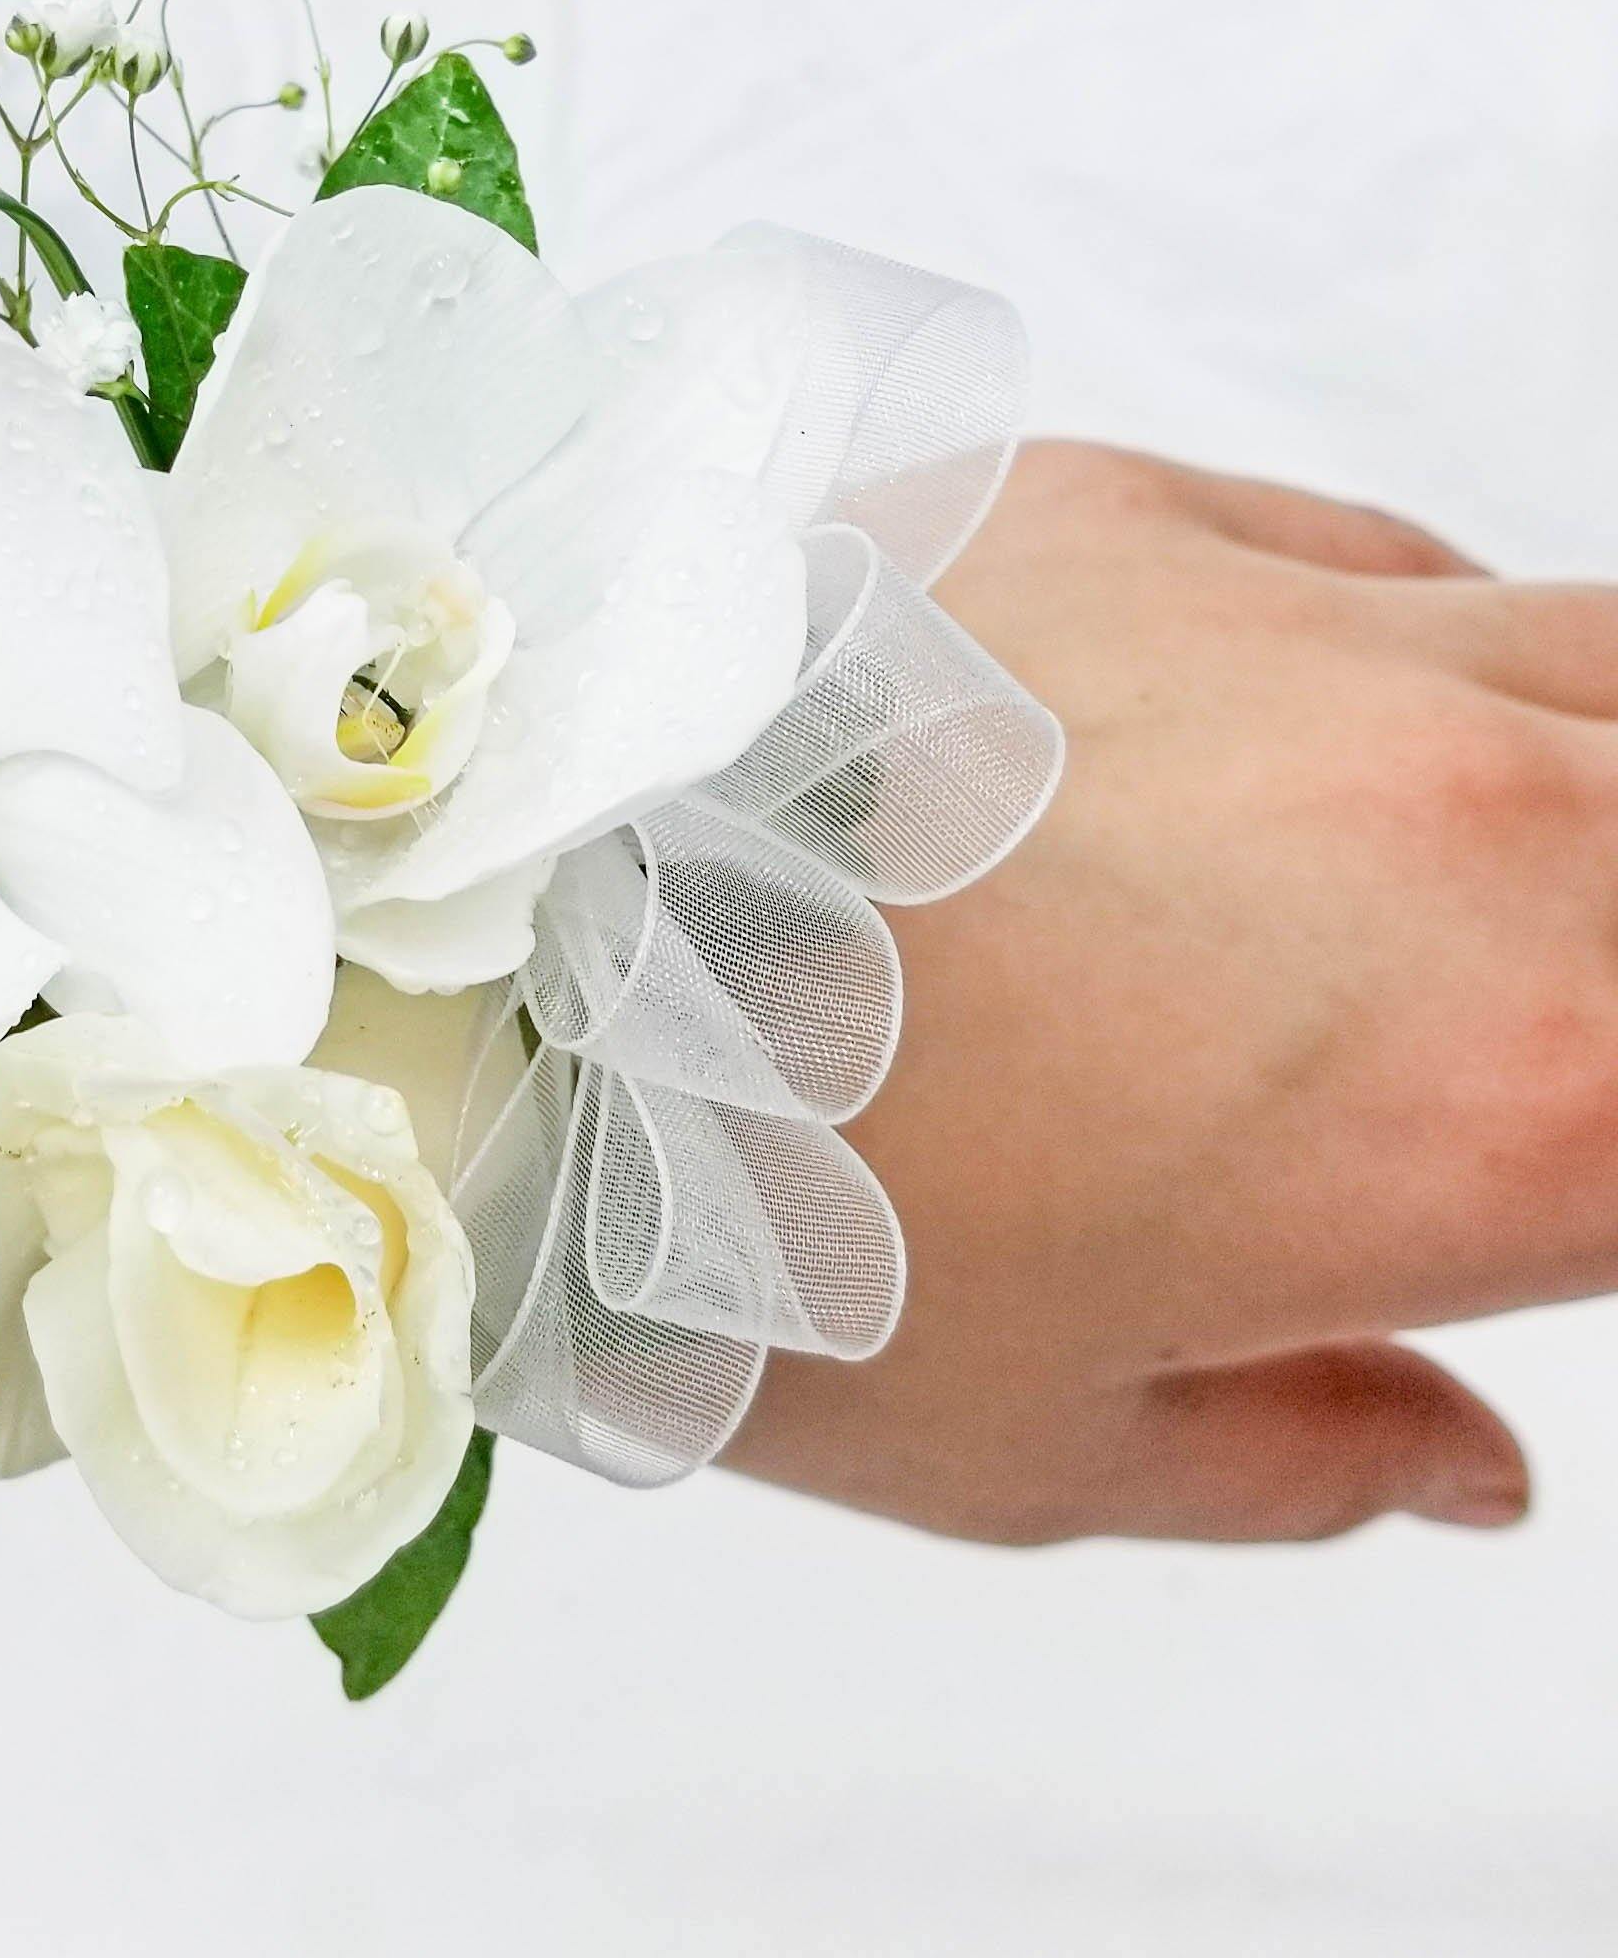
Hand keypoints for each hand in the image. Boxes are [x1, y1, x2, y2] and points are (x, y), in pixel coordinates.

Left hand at [724, 440, 1617, 1543]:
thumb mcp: (1029, 1436)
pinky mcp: (1125, 500)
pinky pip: (1377, 553)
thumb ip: (1308, 1451)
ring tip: (1422, 901)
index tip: (1525, 1192)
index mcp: (1506, 1094)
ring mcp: (1300, 628)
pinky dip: (1399, 659)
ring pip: (1607, 663)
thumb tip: (1461, 1457)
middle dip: (1605, 976)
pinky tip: (1285, 748)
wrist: (454, 925)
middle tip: (1475, 1045)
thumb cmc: (708, 1203)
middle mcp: (1464, 823)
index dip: (1609, 1169)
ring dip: (1569, 797)